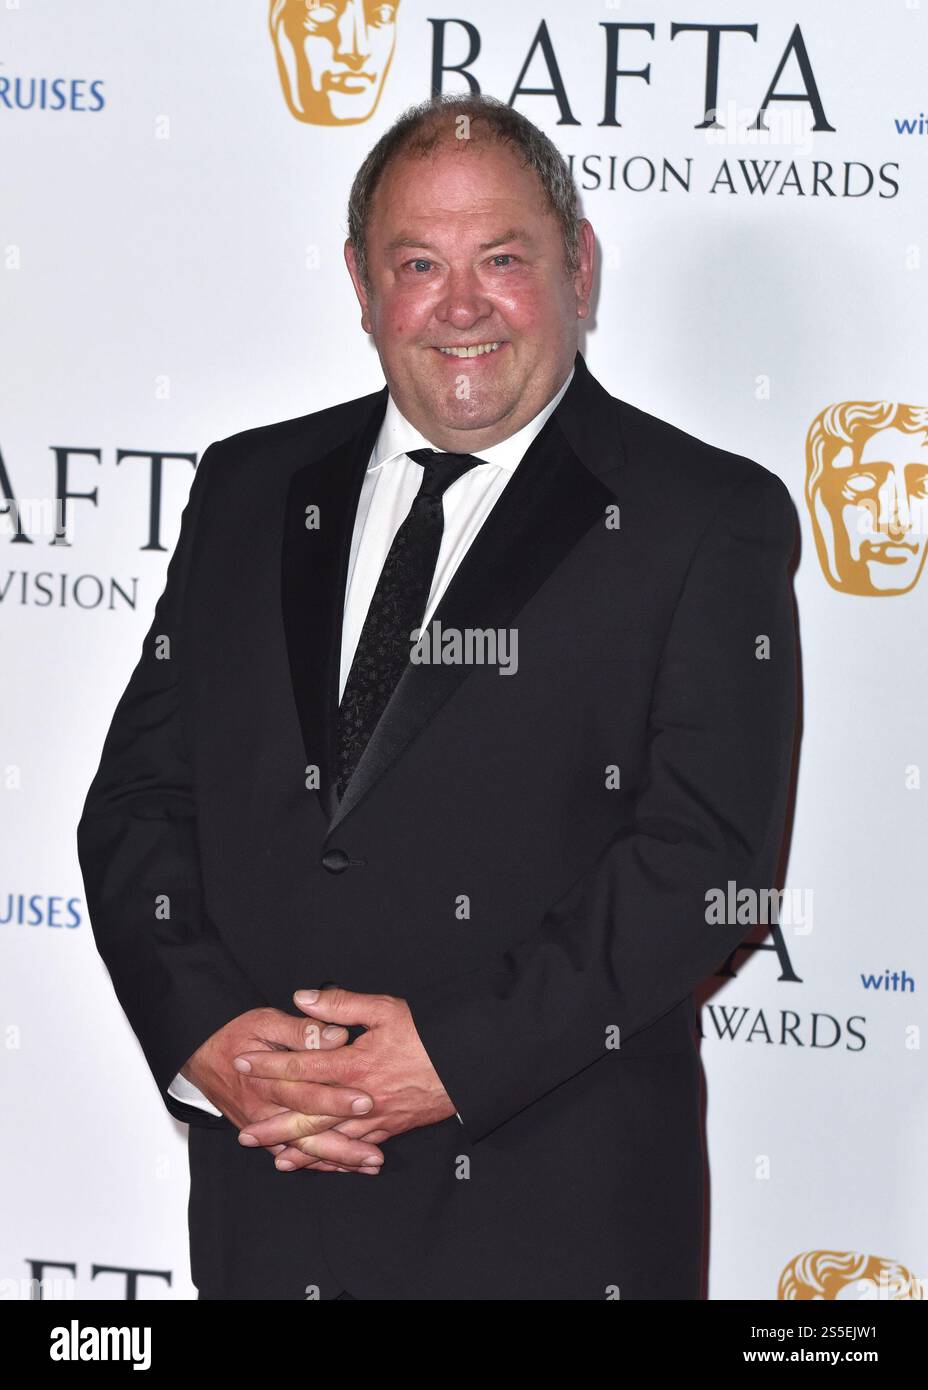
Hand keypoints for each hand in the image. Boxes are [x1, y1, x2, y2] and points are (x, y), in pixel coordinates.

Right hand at [180, 1007, 385, 1175]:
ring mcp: (262, 1124)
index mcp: (267, 1078)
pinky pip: (291, 1153)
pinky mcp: (261, 1133)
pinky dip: (316, 1162)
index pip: (306, 1092)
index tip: (366, 1102)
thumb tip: (336, 1036)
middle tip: (374, 1152)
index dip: (336, 1099)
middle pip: (308, 1129)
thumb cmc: (236, 1033)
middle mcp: (264, 1107)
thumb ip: (302, 1031)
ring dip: (337, 1158)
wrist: (201, 1053)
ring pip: (303, 1148)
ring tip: (369, 1164)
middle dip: (343, 1142)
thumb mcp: (266, 1021)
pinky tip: (342, 1168)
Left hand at [234, 988, 456, 1170]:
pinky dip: (333, 1159)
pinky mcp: (390, 1129)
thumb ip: (341, 1004)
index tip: (244, 1063)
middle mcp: (360, 1098)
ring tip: (272, 1155)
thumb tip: (303, 998)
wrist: (467, 1065)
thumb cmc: (429, 1034)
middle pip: (307, 1114)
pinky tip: (319, 1164)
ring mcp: (375, 1119)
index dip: (270, 1065)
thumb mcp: (385, 1009)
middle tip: (244, 1131)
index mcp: (355, 1064)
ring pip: (329, 1138)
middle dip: (274, 1122)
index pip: (301, 1067)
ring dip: (299, 1148)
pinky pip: (355, 1149)